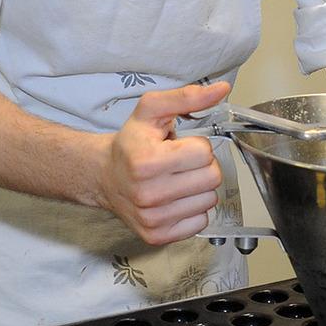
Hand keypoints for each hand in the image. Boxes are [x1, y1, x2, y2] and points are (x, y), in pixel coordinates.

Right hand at [94, 81, 230, 245]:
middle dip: (202, 166)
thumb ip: (187, 97)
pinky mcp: (157, 236)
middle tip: (181, 163)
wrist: (104, 176)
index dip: (196, 146)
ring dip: (199, 188)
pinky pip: (200, 222)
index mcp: (147, 162)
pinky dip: (193, 209)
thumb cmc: (130, 144)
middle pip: (212, 178)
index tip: (179, 146)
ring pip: (209, 201)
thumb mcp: (152, 110)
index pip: (204, 153)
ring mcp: (153, 219)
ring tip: (177, 179)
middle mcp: (149, 194)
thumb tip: (222, 89)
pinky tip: (175, 198)